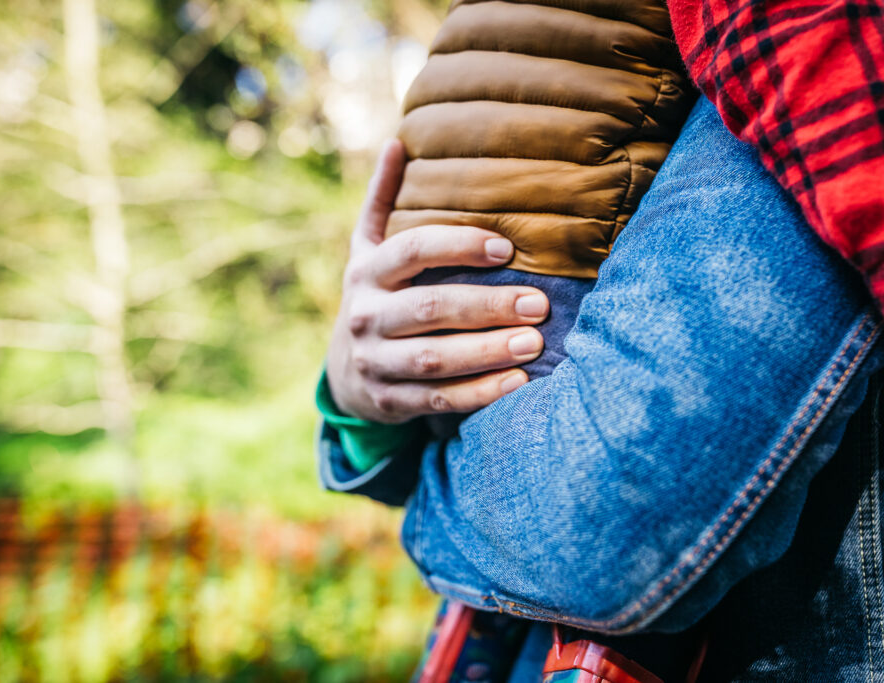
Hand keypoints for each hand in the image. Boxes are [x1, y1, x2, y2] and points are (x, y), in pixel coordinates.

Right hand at [325, 139, 548, 422]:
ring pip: (435, 358)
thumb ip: (384, 200)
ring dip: (487, 351)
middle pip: (430, 307)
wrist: (344, 371)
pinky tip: (518, 382)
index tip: (506, 249)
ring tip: (535, 343)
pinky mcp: (390, 401)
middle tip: (539, 304)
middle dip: (487, 306)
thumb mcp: (367, 249)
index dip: (458, 246)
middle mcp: (366, 316)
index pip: (412, 251)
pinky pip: (438, 399)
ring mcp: (376, 362)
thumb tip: (399, 143)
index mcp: (366, 271)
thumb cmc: (375, 296)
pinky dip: (479, 394)